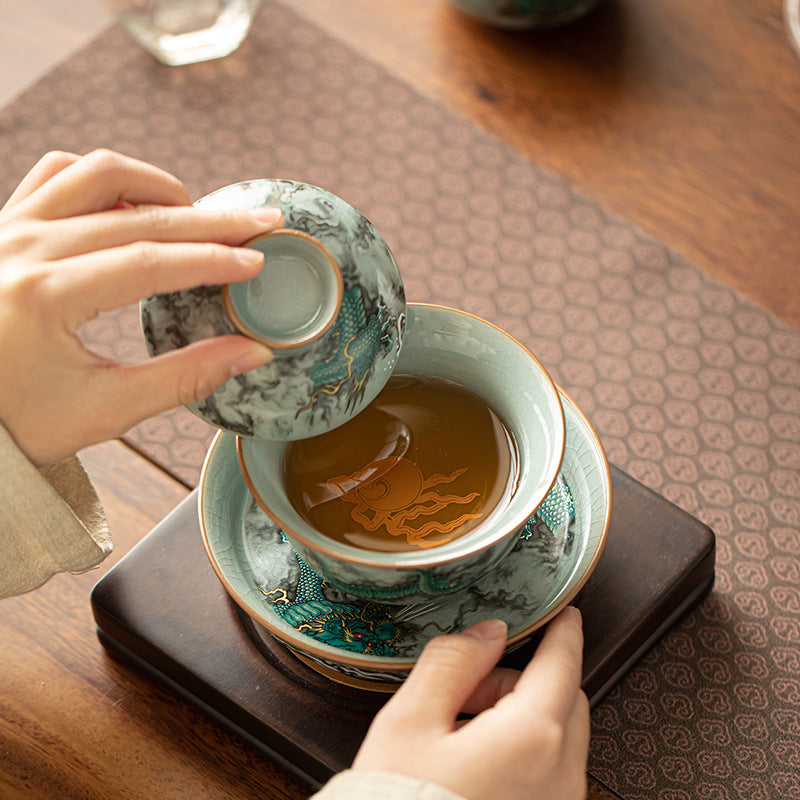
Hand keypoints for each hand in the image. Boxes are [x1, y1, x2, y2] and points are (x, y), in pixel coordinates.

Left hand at [0, 149, 282, 464]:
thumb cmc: (15, 420)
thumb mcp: (104, 410)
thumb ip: (185, 377)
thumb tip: (252, 353)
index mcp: (44, 296)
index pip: (151, 262)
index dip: (214, 259)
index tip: (258, 260)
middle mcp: (22, 248)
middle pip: (136, 213)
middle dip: (208, 219)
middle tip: (258, 223)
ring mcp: (7, 228)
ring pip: (94, 172)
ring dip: (156, 185)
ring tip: (198, 213)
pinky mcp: (2, 224)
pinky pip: (56, 174)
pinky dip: (104, 178)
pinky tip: (134, 204)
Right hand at [354, 607, 589, 799]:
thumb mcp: (411, 721)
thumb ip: (453, 661)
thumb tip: (488, 631)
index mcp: (532, 737)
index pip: (562, 662)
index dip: (562, 630)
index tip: (561, 612)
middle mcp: (559, 774)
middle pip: (563, 696)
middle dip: (521, 678)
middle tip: (466, 692)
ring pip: (557, 733)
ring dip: (520, 715)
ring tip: (460, 733)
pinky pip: (549, 768)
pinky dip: (522, 749)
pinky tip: (472, 761)